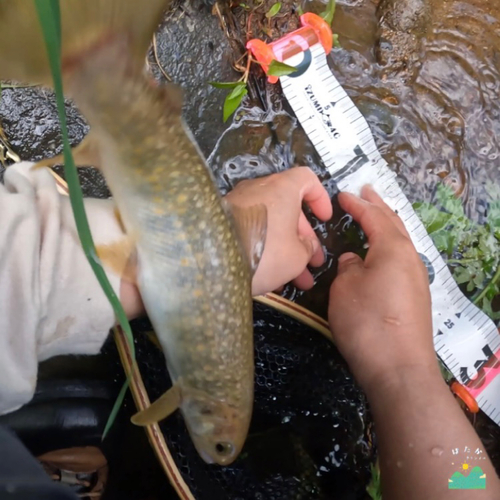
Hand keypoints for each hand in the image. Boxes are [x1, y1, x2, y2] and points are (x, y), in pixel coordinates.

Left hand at [224, 167, 332, 295]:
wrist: (213, 262)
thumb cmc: (265, 253)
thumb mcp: (297, 256)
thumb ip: (307, 247)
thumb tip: (306, 245)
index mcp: (281, 189)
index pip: (307, 179)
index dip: (320, 198)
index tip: (325, 219)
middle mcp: (258, 190)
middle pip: (289, 208)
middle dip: (304, 238)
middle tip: (313, 263)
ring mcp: (238, 205)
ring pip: (271, 224)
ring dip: (287, 250)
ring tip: (298, 280)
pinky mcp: (223, 222)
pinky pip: (253, 232)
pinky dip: (266, 250)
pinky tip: (272, 277)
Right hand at [328, 185, 436, 393]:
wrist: (398, 369)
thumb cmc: (366, 322)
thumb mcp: (345, 288)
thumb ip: (348, 266)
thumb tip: (354, 259)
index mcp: (392, 249)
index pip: (373, 217)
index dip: (357, 204)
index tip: (342, 194)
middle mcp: (410, 258)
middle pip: (394, 224)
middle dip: (378, 206)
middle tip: (366, 191)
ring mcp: (416, 278)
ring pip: (401, 241)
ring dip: (386, 225)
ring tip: (374, 215)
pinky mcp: (416, 297)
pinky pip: (402, 259)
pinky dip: (389, 246)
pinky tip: (382, 252)